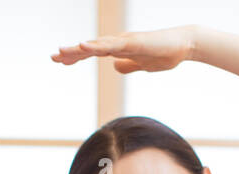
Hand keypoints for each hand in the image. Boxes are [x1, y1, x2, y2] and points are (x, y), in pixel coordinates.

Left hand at [51, 26, 197, 73]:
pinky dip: (97, 46)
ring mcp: (125, 41)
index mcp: (119, 48)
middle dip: (71, 52)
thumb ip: (128, 65)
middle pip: (90, 47)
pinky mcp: (133, 43)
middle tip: (53, 57)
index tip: (59, 60)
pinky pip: (112, 45)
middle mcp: (118, 42)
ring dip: (79, 49)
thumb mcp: (141, 65)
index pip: (92, 52)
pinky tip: (84, 46)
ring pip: (97, 45)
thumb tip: (115, 68)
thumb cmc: (165, 53)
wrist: (185, 45)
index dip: (76, 56)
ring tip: (61, 51)